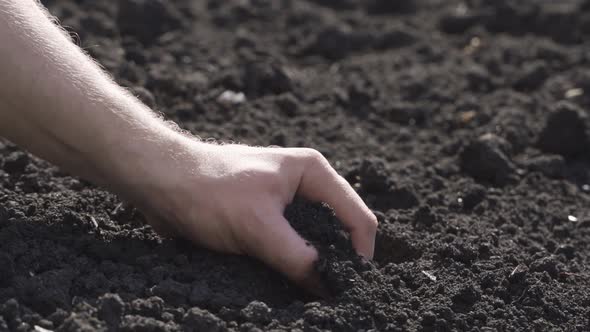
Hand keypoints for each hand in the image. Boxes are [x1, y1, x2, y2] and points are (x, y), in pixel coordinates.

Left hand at [116, 138, 376, 290]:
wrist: (161, 183)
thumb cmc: (208, 190)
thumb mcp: (257, 226)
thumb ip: (297, 258)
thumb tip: (329, 290)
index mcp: (313, 173)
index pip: (357, 217)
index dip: (360, 255)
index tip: (351, 288)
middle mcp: (305, 187)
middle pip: (339, 231)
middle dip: (338, 263)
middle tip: (333, 297)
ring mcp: (285, 204)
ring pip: (314, 243)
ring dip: (313, 267)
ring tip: (311, 296)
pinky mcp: (267, 220)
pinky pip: (291, 247)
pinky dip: (293, 266)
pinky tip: (287, 286)